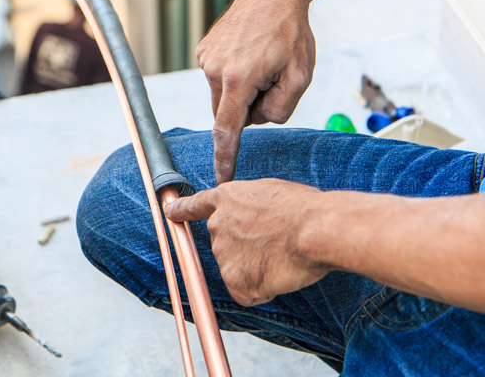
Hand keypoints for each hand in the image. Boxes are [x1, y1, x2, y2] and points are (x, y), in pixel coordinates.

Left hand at [164, 179, 330, 306]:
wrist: (314, 229)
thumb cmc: (303, 209)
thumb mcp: (271, 192)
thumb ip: (252, 206)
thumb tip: (257, 220)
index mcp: (228, 198)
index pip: (196, 206)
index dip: (183, 210)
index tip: (170, 212)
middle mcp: (218, 226)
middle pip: (226, 245)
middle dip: (246, 250)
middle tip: (275, 246)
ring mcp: (223, 254)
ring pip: (239, 270)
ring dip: (258, 269)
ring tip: (282, 256)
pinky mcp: (235, 281)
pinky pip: (248, 292)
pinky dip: (263, 289)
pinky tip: (279, 273)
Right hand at [197, 0, 316, 183]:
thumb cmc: (289, 31)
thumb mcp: (299, 76)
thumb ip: (279, 110)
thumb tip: (256, 121)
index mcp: (239, 79)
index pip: (227, 131)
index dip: (224, 159)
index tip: (220, 180)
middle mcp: (215, 70)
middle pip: (229, 113)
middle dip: (249, 108)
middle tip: (270, 82)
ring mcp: (207, 60)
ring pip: (224, 97)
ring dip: (242, 92)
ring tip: (260, 64)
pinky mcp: (204, 52)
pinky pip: (219, 80)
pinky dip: (234, 78)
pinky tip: (249, 57)